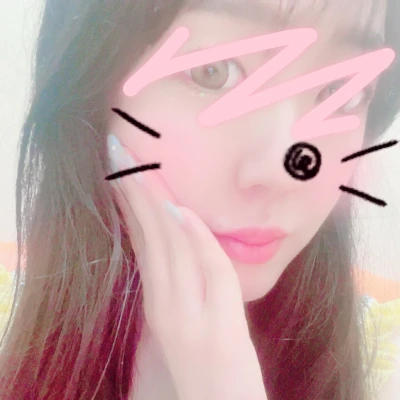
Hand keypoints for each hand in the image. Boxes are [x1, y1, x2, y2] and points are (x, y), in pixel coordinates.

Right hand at [108, 136, 267, 399]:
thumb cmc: (203, 362)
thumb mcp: (180, 316)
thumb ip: (176, 280)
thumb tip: (177, 232)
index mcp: (158, 299)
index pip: (141, 240)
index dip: (130, 203)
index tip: (121, 171)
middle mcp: (166, 305)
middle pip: (150, 237)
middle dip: (135, 192)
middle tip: (120, 153)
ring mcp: (189, 318)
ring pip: (170, 249)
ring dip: (155, 206)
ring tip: (139, 170)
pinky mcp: (217, 332)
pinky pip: (209, 273)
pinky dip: (195, 240)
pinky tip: (181, 212)